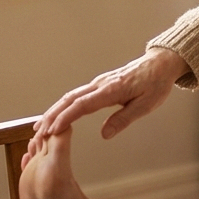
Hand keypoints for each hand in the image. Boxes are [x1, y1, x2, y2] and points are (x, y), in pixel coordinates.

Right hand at [25, 47, 189, 163]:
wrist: (160, 64)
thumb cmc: (156, 85)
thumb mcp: (146, 105)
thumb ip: (124, 119)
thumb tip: (104, 134)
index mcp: (112, 90)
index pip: (82, 105)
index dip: (65, 118)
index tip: (52, 130)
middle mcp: (101, 84)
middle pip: (70, 99)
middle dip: (52, 116)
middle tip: (38, 133)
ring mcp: (99, 83)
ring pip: (71, 96)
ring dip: (54, 111)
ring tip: (40, 127)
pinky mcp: (100, 84)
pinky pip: (77, 95)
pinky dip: (64, 105)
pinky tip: (57, 114)